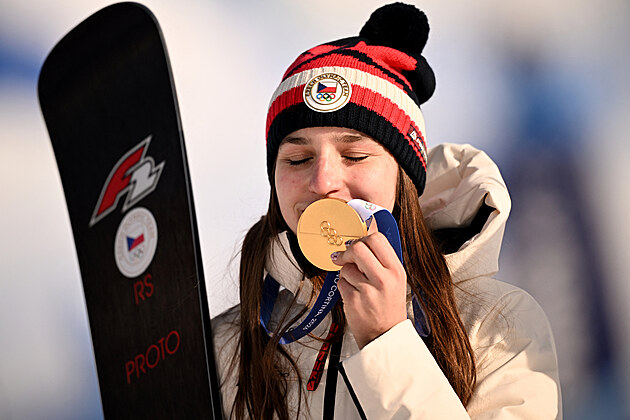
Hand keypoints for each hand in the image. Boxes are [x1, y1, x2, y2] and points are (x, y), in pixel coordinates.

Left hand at [331, 232, 407, 348]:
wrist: (385, 336)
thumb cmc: (388, 306)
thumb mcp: (394, 280)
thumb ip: (380, 260)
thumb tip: (361, 238)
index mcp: (396, 270)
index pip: (377, 239)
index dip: (363, 239)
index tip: (358, 245)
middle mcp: (384, 278)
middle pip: (358, 247)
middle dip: (348, 252)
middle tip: (345, 258)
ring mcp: (368, 290)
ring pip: (346, 266)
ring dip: (346, 272)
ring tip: (357, 284)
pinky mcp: (353, 300)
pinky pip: (340, 282)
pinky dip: (343, 286)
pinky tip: (353, 295)